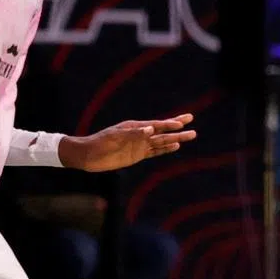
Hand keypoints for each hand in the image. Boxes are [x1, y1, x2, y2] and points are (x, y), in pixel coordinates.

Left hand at [59, 114, 195, 171]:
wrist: (87, 156)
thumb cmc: (99, 143)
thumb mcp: (115, 137)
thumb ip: (134, 133)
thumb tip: (151, 129)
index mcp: (135, 127)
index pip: (156, 125)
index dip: (169, 124)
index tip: (182, 122)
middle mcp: (140, 135)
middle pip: (163, 131)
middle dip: (178, 128)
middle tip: (192, 123)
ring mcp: (139, 145)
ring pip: (162, 141)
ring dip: (176, 139)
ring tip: (190, 135)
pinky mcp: (137, 155)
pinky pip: (155, 152)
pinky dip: (165, 149)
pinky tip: (175, 147)